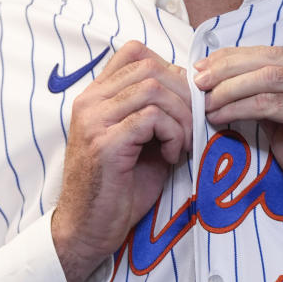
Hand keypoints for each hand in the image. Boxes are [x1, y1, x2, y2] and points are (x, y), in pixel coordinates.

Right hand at [51, 41, 191, 281]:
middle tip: (191, 126)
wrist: (88, 229)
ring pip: (154, 89)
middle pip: (150, 66)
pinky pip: (152, 117)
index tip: (181, 103)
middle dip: (183, 95)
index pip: (134, 51)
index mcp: (96, 96)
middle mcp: (90, 101)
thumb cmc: (118, 189)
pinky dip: (172, 134)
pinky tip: (171, 156)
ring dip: (180, 117)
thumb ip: (159, 113)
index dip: (169, 70)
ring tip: (180, 144)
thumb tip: (195, 92)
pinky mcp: (106, 143)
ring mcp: (95, 120)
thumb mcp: (141, 141)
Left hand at [194, 45, 282, 226]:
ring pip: (268, 77)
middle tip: (198, 79)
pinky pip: (270, 104)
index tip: (207, 66)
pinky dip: (239, 107)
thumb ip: (272, 99)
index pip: (277, 52)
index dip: (237, 56)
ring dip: (229, 87)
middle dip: (228, 67)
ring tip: (205, 100)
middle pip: (271, 58)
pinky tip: (220, 115)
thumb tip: (229, 86)